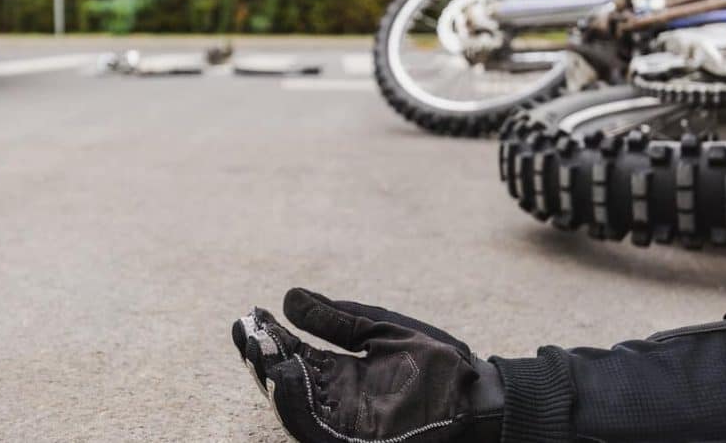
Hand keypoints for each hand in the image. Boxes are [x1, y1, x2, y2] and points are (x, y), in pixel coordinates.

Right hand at [232, 288, 502, 442]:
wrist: (479, 393)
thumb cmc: (438, 363)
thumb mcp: (381, 330)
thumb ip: (338, 319)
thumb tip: (287, 297)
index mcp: (341, 374)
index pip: (294, 356)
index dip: (271, 338)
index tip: (251, 314)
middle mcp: (336, 400)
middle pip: (285, 383)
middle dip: (261, 360)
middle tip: (246, 332)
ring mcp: (344, 423)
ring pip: (293, 408)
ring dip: (272, 381)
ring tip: (259, 352)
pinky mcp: (356, 439)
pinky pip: (315, 428)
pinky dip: (296, 405)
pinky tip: (286, 376)